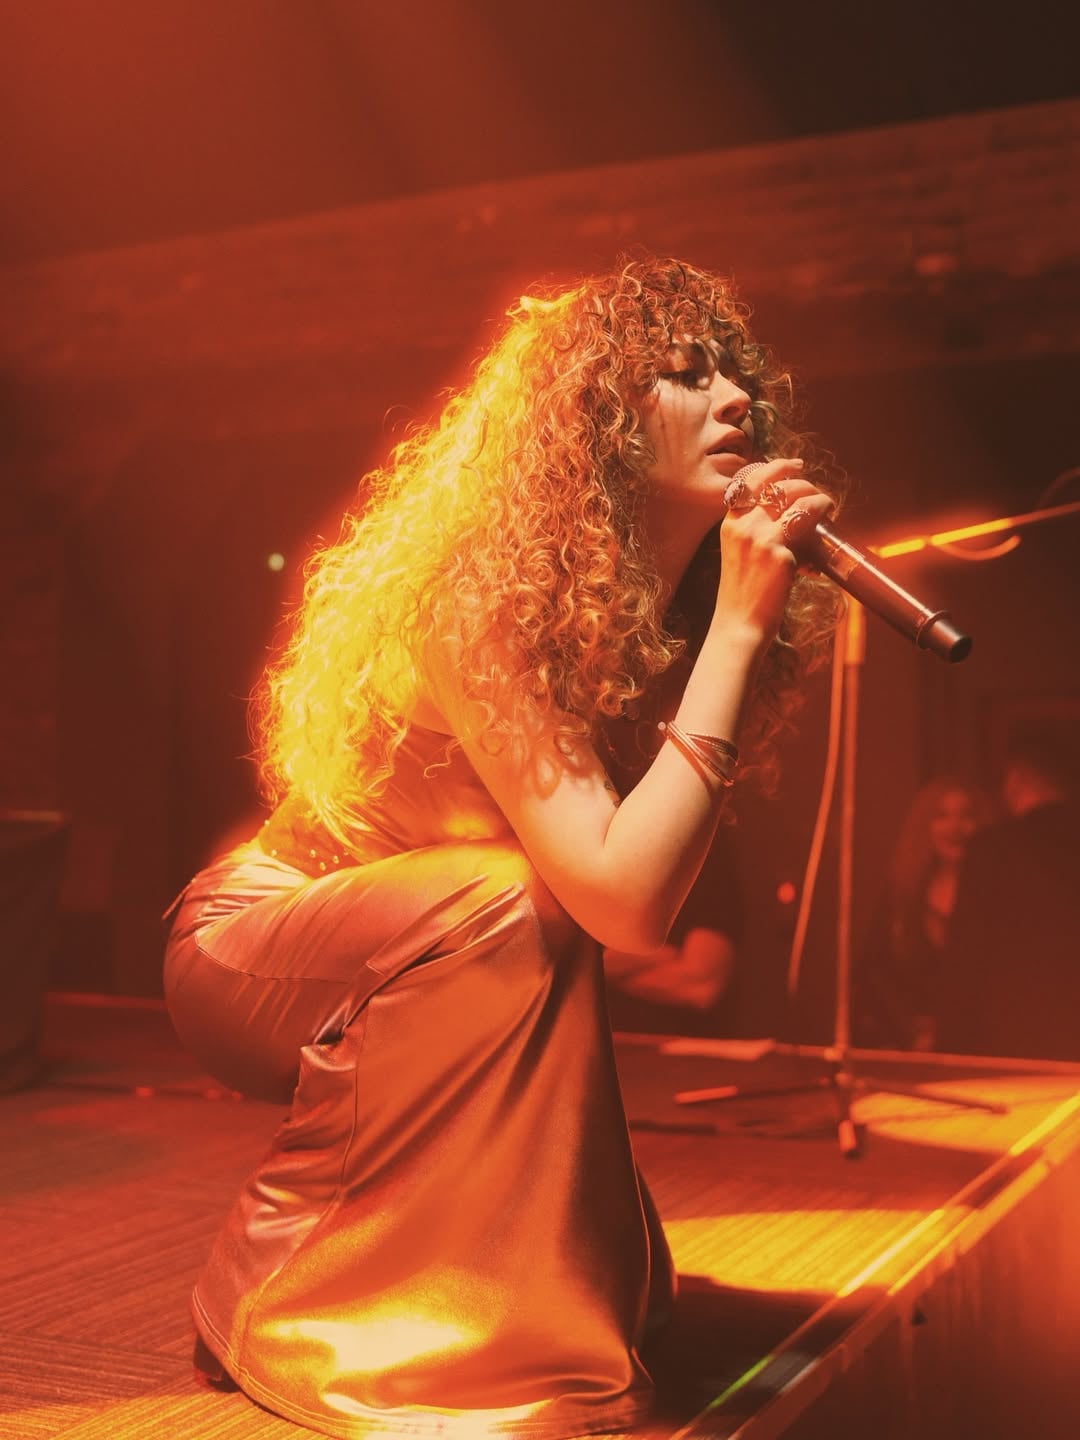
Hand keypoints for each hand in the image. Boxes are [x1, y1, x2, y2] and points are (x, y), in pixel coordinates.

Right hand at [713, 458, 834, 644]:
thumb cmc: (742, 595)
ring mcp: (762, 539)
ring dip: (819, 499)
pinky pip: (809, 528)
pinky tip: (825, 543)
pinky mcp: (781, 556)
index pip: (752, 481)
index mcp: (730, 524)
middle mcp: (744, 526)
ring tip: (827, 506)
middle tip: (817, 493)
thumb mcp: (740, 555)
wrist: (739, 625)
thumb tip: (791, 518)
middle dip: (804, 483)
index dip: (777, 467)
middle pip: (779, 486)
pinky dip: (822, 528)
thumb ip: (756, 533)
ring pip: (799, 500)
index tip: (796, 465)